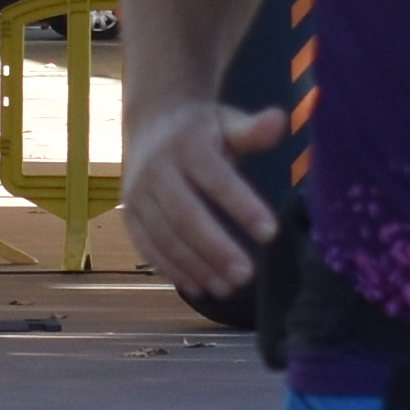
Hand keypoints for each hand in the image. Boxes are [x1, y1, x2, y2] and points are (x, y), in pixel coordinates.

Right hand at [122, 99, 286, 300]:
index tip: (271, 233)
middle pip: (186, 215)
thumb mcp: (228, 122)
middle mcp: (156, 170)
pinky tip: (199, 287)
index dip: (242, 206)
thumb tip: (278, 121)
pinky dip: (172, 270)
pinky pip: (149, 247)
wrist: (152, 124)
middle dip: (216, 248)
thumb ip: (253, 130)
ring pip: (166, 237)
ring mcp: (138, 195)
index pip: (216, 179)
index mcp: (186, 144)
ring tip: (228, 287)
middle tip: (246, 274)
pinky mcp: (130, 216)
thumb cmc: (202, 129)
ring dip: (196, 266)